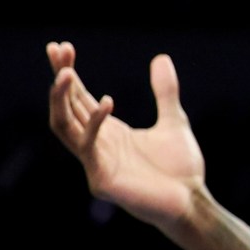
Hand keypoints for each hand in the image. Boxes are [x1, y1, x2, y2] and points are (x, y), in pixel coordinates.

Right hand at [45, 44, 206, 231]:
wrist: (191, 203)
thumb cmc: (180, 169)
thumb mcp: (174, 121)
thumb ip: (165, 92)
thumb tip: (161, 57)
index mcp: (107, 131)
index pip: (79, 98)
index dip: (68, 72)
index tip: (62, 47)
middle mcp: (96, 144)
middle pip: (65, 107)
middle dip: (59, 79)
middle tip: (57, 50)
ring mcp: (95, 162)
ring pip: (64, 127)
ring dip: (61, 100)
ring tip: (65, 73)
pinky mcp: (101, 180)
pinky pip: (89, 148)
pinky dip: (95, 124)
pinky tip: (107, 102)